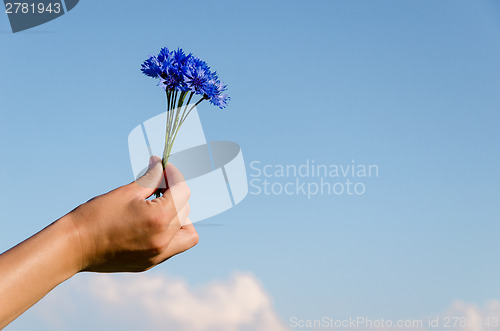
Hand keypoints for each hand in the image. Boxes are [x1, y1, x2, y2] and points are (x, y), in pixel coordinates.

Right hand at [67, 156, 198, 272]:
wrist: (72, 247)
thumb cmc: (96, 216)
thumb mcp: (127, 192)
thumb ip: (151, 178)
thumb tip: (161, 165)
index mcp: (158, 219)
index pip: (182, 191)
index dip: (175, 175)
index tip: (164, 167)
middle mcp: (163, 240)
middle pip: (186, 210)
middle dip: (176, 193)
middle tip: (159, 184)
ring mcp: (157, 255)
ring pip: (187, 233)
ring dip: (180, 216)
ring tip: (160, 205)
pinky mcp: (150, 263)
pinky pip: (173, 246)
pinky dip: (171, 232)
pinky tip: (152, 221)